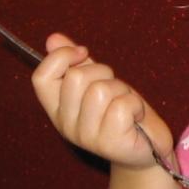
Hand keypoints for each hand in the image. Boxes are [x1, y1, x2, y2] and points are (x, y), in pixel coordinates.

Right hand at [30, 32, 172, 166]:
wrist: (147, 148)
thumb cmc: (121, 112)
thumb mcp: (97, 83)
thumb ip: (76, 63)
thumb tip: (53, 39)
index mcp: (57, 108)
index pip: (41, 78)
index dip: (61, 58)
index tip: (83, 52)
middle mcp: (65, 124)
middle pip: (76, 78)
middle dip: (102, 71)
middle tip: (114, 87)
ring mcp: (86, 136)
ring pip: (100, 91)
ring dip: (121, 90)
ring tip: (125, 103)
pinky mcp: (109, 142)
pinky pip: (121, 106)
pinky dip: (135, 105)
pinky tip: (135, 117)